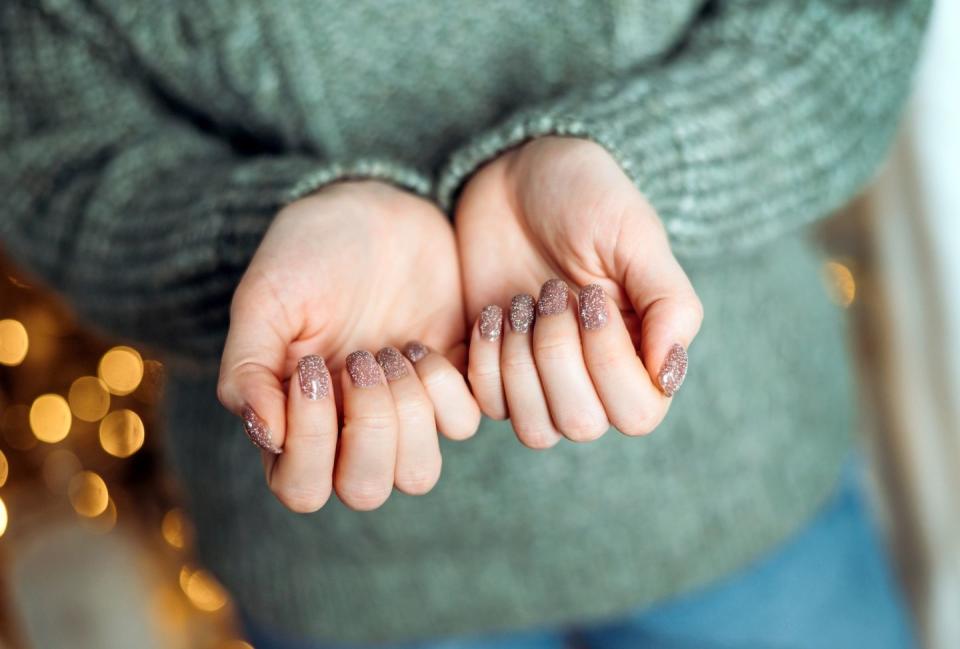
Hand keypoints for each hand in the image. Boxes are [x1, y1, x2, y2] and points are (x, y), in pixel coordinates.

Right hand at [218, 181, 478, 511]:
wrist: (371, 209)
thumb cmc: (307, 253)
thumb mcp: (265, 299)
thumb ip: (249, 369)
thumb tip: (266, 436)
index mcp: (293, 421)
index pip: (300, 487)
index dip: (312, 443)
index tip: (315, 367)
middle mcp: (347, 430)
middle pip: (366, 490)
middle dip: (371, 428)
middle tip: (364, 358)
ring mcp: (401, 413)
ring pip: (418, 473)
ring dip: (411, 413)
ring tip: (396, 351)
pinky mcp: (448, 387)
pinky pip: (463, 423)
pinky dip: (447, 384)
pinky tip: (424, 339)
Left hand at [455, 137, 702, 447]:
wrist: (517, 177)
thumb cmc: (587, 197)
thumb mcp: (635, 234)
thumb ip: (668, 303)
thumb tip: (668, 374)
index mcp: (643, 353)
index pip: (637, 413)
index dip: (608, 363)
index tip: (589, 295)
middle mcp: (595, 380)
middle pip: (581, 423)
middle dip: (557, 353)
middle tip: (551, 290)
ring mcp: (542, 381)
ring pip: (535, 428)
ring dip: (519, 363)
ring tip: (518, 303)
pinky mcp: (496, 373)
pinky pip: (488, 406)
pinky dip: (486, 360)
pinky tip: (492, 312)